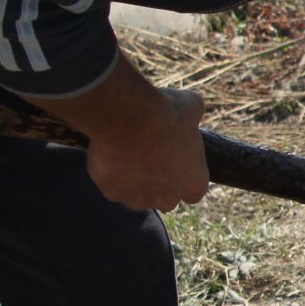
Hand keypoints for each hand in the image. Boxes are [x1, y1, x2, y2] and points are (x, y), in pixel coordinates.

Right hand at [82, 87, 208, 210]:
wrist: (129, 118)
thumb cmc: (166, 113)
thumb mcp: (191, 106)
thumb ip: (193, 115)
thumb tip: (191, 109)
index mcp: (194, 184)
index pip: (193, 191)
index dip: (185, 176)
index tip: (177, 160)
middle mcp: (167, 199)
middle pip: (166, 199)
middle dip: (160, 184)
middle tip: (152, 157)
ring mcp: (137, 199)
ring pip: (136, 196)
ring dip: (134, 180)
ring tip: (129, 153)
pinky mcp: (111, 192)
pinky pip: (111, 185)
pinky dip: (110, 172)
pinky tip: (110, 152)